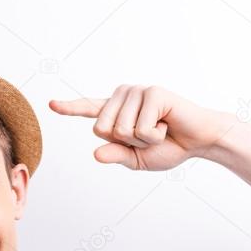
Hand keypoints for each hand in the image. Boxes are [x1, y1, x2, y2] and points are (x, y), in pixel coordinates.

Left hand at [49, 86, 235, 171]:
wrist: (198, 141)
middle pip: (101, 129)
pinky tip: (167, 125)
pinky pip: (140, 129)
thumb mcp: (136, 159)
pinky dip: (155, 136)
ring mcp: (137, 91)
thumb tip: (96, 154)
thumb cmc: (168, 148)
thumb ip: (116, 156)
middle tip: (148, 136)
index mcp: (116, 111)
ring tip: (159, 129)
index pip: (89, 110)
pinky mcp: (153, 93)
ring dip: (143, 141)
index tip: (52, 105)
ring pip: (120, 130)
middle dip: (126, 143)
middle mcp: (123, 96)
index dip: (70, 108)